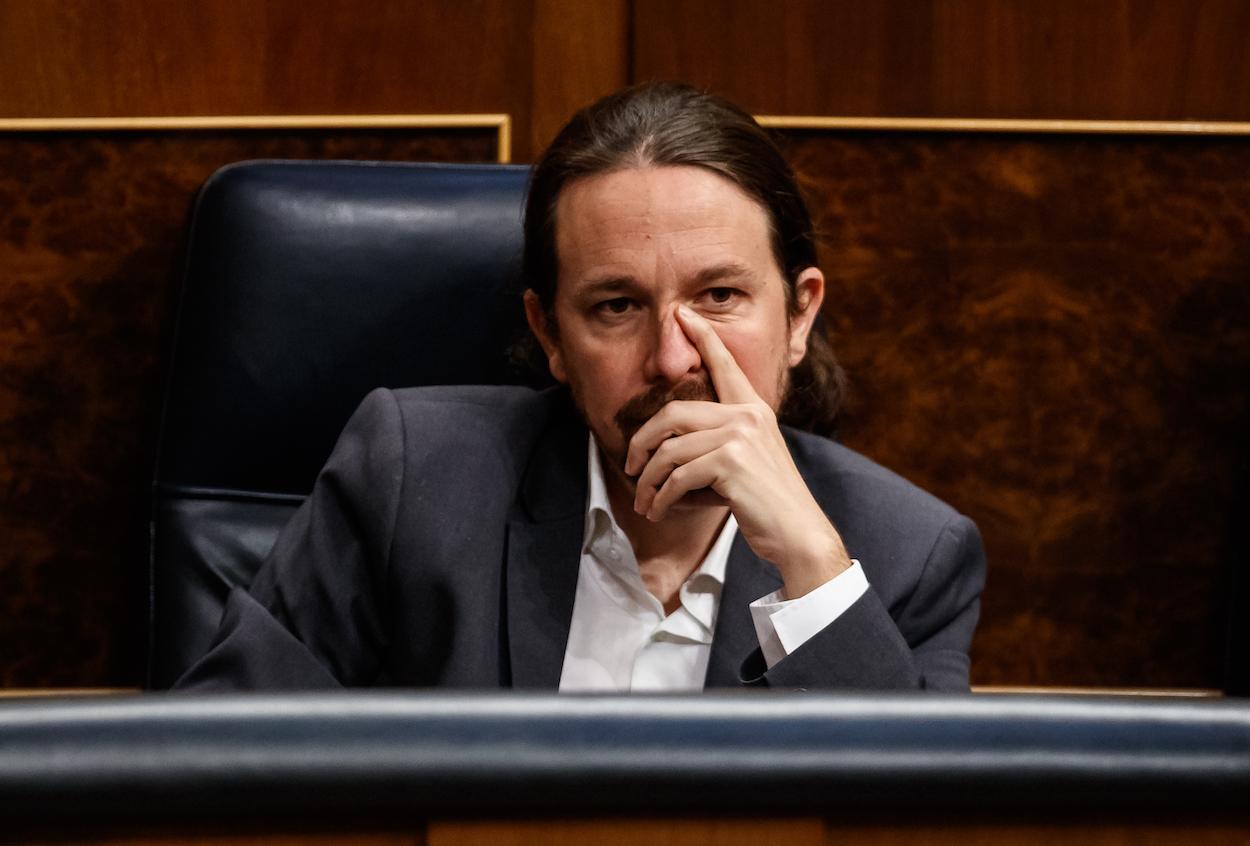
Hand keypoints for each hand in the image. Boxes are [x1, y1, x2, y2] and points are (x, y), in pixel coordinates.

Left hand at [624, 305, 852, 597]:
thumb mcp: (747, 460)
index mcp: (753, 409)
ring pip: (669, 451)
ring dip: (649, 483)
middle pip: (672, 415)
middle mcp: (747, 415)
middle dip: (641, 442)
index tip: (681, 313)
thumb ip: (720, 440)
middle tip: (631, 466)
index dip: (702, 337)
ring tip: (644, 502)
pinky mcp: (731, 462)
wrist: (798, 533)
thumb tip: (668, 442)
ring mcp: (740, 436)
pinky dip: (661, 498)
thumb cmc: (766, 502)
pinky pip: (677, 477)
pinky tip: (659, 511)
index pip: (724, 364)